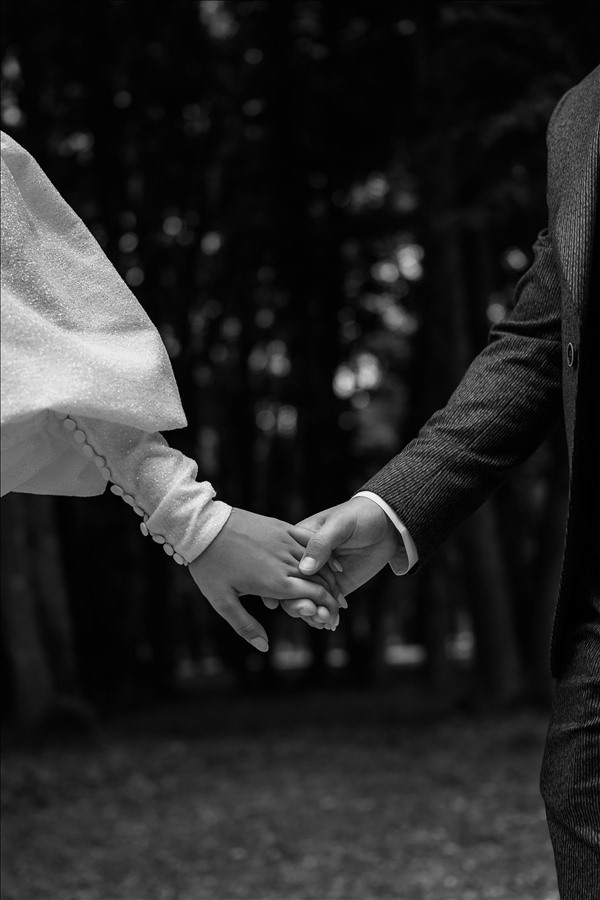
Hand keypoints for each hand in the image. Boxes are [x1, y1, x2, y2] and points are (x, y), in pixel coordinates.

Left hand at [189, 508, 343, 650]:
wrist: (202, 527)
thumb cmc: (210, 566)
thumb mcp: (223, 602)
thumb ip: (246, 626)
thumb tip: (264, 647)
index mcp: (275, 583)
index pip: (314, 597)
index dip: (327, 609)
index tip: (332, 620)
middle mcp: (285, 562)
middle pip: (320, 582)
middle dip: (333, 598)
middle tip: (338, 612)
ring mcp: (284, 542)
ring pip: (317, 562)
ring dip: (331, 578)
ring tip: (338, 592)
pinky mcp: (281, 527)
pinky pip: (309, 540)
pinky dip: (324, 554)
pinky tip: (332, 563)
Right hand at [274, 497, 402, 624]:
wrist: (387, 524)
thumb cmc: (359, 516)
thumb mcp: (339, 524)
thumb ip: (321, 544)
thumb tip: (304, 569)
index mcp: (298, 543)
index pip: (283, 567)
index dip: (281, 586)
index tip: (281, 601)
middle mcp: (306, 562)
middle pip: (291, 588)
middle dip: (299, 605)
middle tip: (314, 611)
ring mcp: (321, 576)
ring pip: (307, 600)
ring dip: (313, 614)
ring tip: (326, 618)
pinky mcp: (337, 587)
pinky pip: (325, 605)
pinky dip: (326, 616)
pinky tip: (332, 622)